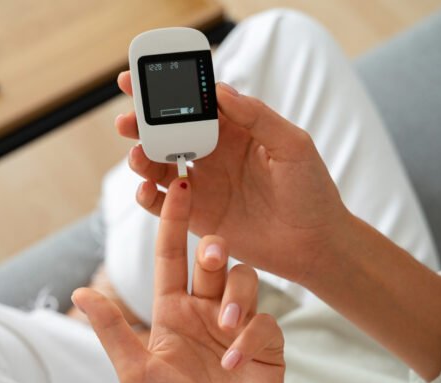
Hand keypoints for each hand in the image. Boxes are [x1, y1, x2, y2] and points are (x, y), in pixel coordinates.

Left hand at [72, 178, 283, 382]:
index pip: (171, 256)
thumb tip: (79, 293)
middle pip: (213, 259)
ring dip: (236, 296)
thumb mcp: (135, 370)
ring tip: (225, 328)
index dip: (173, 221)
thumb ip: (112, 329)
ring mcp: (236, 323)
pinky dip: (250, 335)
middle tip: (210, 254)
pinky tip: (235, 361)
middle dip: (213, 250)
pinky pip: (265, 320)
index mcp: (172, 310)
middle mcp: (205, 310)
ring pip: (243, 279)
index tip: (180, 186)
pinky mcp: (265, 341)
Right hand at [116, 72, 349, 283]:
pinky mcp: (195, 215)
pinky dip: (146, 195)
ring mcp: (202, 185)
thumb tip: (220, 90)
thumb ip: (257, 117)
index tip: (142, 79)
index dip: (168, 90)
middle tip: (126, 120)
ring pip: (159, 165)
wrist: (314, 245)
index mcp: (234, 130)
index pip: (195, 103)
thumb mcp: (293, 146)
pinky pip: (162, 203)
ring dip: (141, 157)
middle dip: (143, 123)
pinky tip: (145, 188)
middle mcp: (212, 154)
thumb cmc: (311, 191)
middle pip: (168, 132)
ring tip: (137, 155)